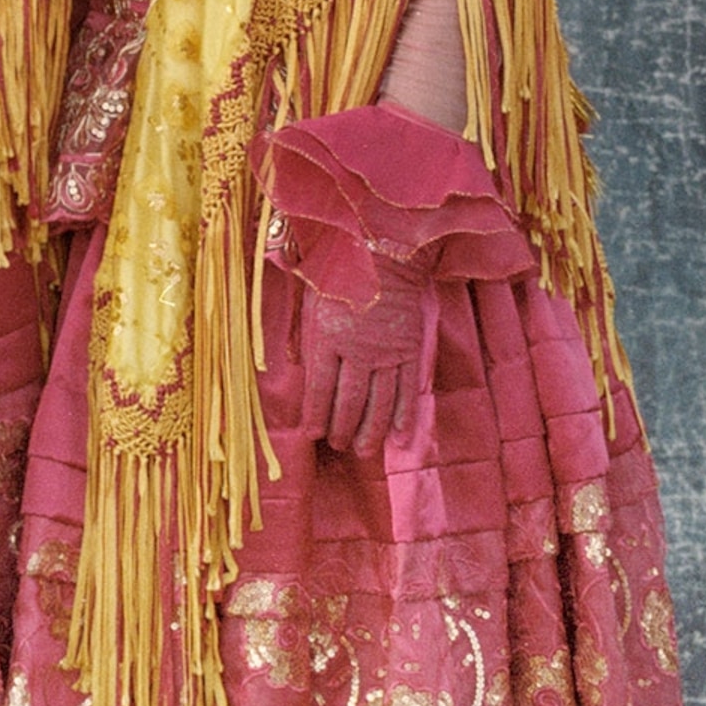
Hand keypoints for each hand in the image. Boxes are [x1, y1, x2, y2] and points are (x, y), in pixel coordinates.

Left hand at [305, 273, 435, 456]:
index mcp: (327, 336)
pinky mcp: (410, 349)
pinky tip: (400, 437)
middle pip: (350, 399)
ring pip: (380, 401)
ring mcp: (387, 351)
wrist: (384, 254)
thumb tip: (295, 367)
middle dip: (342, 427)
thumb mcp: (309, 301)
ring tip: (363, 451)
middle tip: (339, 446)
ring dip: (371, 430)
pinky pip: (407, 389)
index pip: (320, 387)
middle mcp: (358, 349)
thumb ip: (303, 335)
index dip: (316, 415)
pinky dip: (404, 415)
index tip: (313, 435)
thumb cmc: (339, 274)